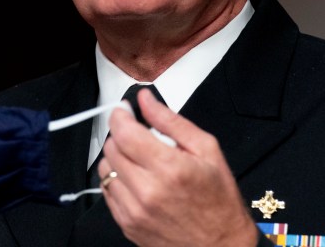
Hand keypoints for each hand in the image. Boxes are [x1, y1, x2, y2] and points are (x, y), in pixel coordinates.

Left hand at [100, 89, 257, 246]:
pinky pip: (107, 192)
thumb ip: (170, 121)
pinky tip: (137, 180)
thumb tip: (145, 99)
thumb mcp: (206, 150)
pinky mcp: (127, 224)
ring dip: (117, 158)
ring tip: (139, 160)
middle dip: (121, 135)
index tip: (125, 110)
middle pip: (112, 148)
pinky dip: (117, 180)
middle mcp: (147, 191)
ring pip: (106, 169)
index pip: (124, 132)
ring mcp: (134, 210)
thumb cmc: (219, 199)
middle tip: (139, 136)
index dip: (120, 115)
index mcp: (169, 168)